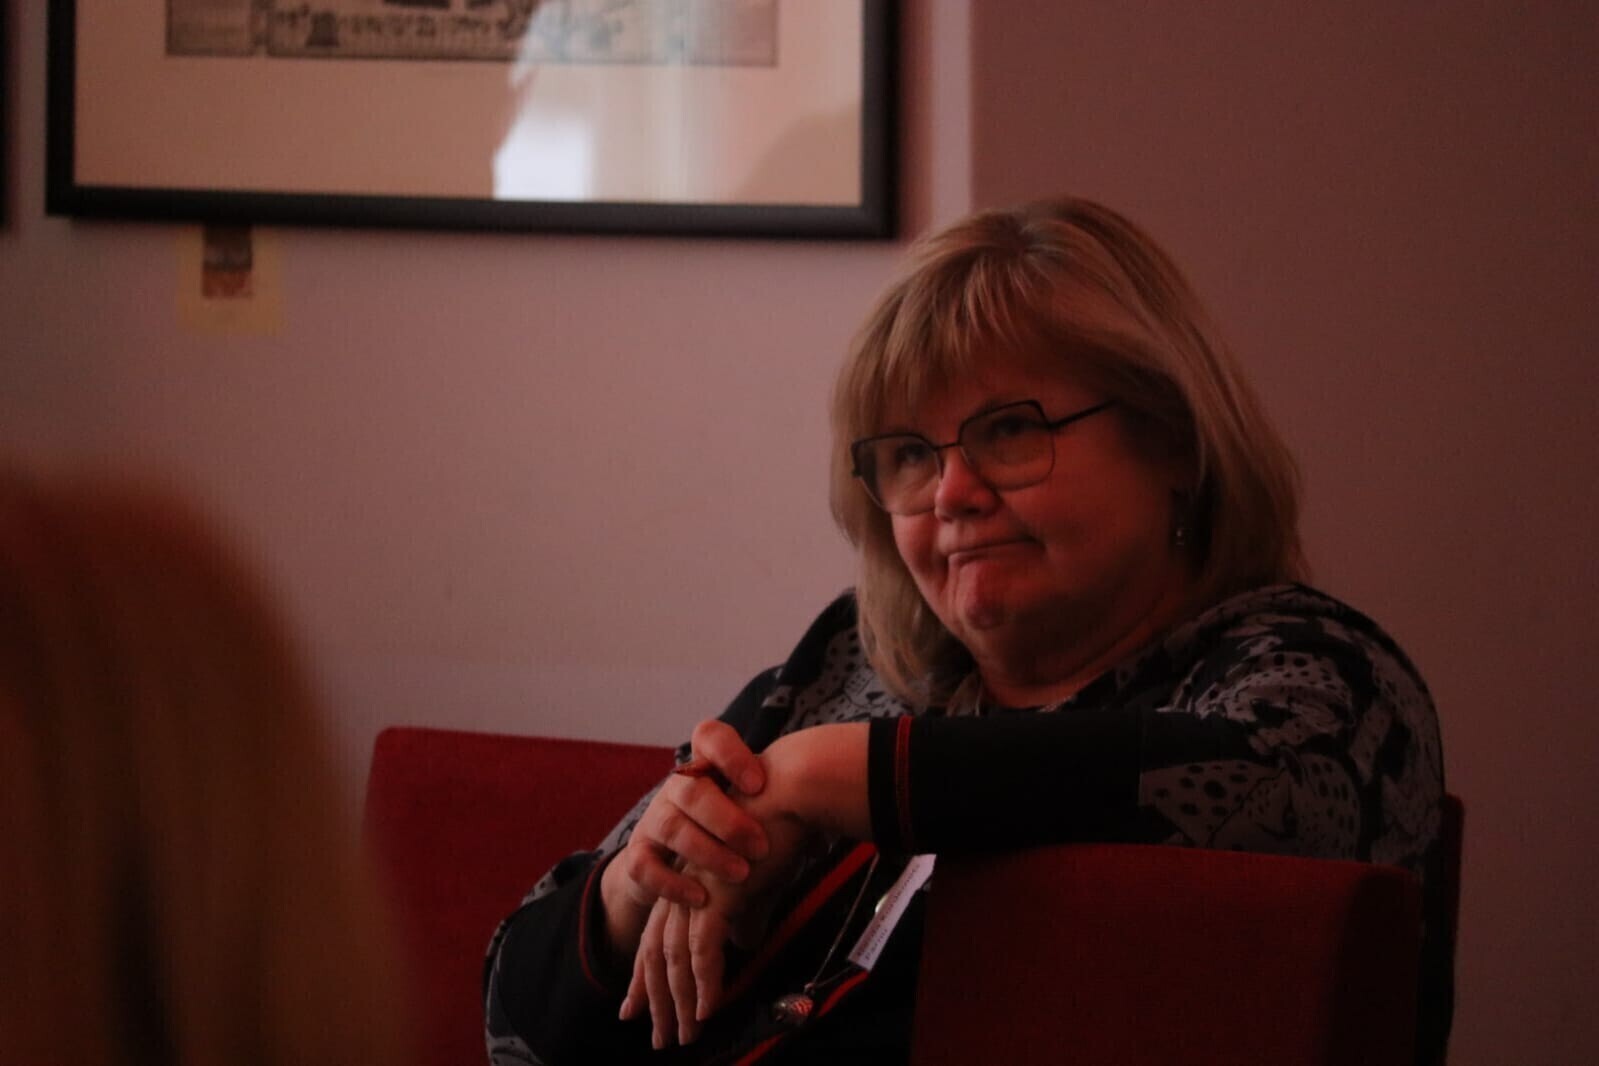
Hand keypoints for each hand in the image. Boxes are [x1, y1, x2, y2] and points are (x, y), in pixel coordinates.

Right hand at [599, 721, 769, 958]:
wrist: (669, 867)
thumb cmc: (726, 835)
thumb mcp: (750, 814)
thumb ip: (780, 811)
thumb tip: (825, 831)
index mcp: (704, 768)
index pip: (708, 735)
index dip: (730, 753)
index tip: (760, 784)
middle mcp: (675, 789)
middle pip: (690, 788)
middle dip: (727, 817)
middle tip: (761, 846)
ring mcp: (653, 821)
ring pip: (672, 826)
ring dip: (708, 852)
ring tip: (741, 874)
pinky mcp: (638, 857)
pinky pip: (646, 866)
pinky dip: (674, 883)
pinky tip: (702, 898)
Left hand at [620, 812, 812, 1048]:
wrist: (790, 793)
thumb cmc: (780, 830)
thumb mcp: (761, 884)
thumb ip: (747, 913)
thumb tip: (743, 942)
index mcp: (689, 880)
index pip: (660, 936)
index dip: (646, 976)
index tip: (636, 1009)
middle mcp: (683, 884)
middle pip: (658, 951)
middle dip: (656, 1000)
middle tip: (660, 1040)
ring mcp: (695, 888)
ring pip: (675, 957)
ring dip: (679, 1002)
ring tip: (685, 1037)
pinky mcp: (714, 892)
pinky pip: (702, 949)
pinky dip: (704, 983)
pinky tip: (708, 1009)